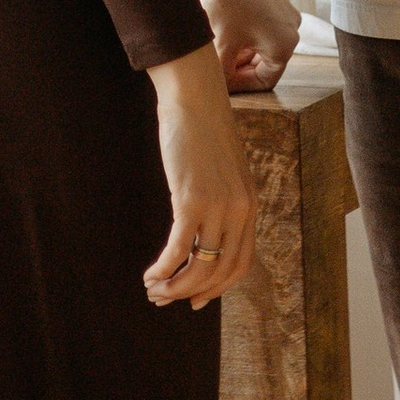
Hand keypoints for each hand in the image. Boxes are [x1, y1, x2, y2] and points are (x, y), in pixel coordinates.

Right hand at [144, 48, 257, 307]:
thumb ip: (222, 199)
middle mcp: (239, 212)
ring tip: (153, 290)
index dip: (218, 287)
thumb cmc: (203, 131)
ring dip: (175, 285)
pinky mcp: (191, 200)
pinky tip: (150, 274)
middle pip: (220, 271)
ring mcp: (217, 207)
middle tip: (166, 300)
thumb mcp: (223, 170)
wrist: (195, 99)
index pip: (241, 264)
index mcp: (249, 206)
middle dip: (192, 293)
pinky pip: (179, 247)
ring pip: (200, 266)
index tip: (197, 300)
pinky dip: (164, 267)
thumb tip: (204, 229)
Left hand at [209, 0, 299, 92]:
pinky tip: (226, 31)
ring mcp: (286, 13)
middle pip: (266, 63)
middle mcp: (292, 31)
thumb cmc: (226, 1)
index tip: (222, 84)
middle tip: (218, 68)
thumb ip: (224, 72)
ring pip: (264, 44)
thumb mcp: (222, 44)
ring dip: (243, 51)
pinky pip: (264, 27)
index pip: (266, 81)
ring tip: (219, 49)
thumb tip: (221, 87)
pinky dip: (247, 35)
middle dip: (241, 68)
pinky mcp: (277, 0)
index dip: (241, 86)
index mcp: (285, 46)